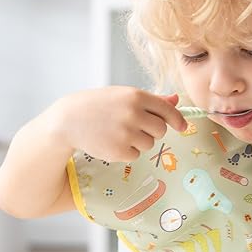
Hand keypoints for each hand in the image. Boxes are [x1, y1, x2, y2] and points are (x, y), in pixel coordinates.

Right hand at [50, 86, 187, 161]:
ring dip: (139, 141)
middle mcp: (134, 114)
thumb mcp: (124, 96)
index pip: (167, 110)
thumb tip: (176, 100)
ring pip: (150, 143)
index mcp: (136, 96)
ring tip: (120, 133)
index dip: (177, 120)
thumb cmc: (99, 105)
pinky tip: (112, 141)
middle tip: (135, 126)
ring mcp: (126, 133)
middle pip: (160, 129)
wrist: (68, 120)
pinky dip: (128, 151)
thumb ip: (152, 100)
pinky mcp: (119, 151)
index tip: (182, 126)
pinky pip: (136, 155)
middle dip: (152, 130)